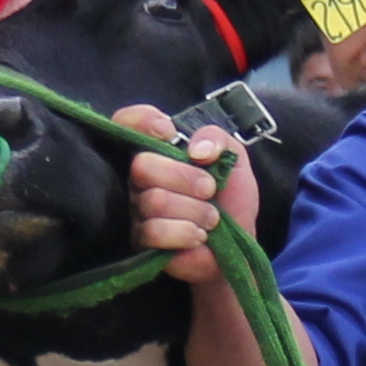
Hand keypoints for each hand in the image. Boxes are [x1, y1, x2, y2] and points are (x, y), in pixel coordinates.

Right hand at [116, 112, 257, 285]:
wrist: (238, 244)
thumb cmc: (230, 198)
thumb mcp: (234, 158)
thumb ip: (217, 138)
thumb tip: (195, 149)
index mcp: (158, 151)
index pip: (127, 123)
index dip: (141, 121)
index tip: (169, 132)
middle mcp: (139, 178)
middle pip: (142, 166)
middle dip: (185, 178)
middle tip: (209, 190)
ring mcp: (136, 210)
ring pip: (154, 200)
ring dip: (194, 210)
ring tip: (211, 219)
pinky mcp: (141, 242)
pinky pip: (153, 231)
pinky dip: (185, 232)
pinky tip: (198, 236)